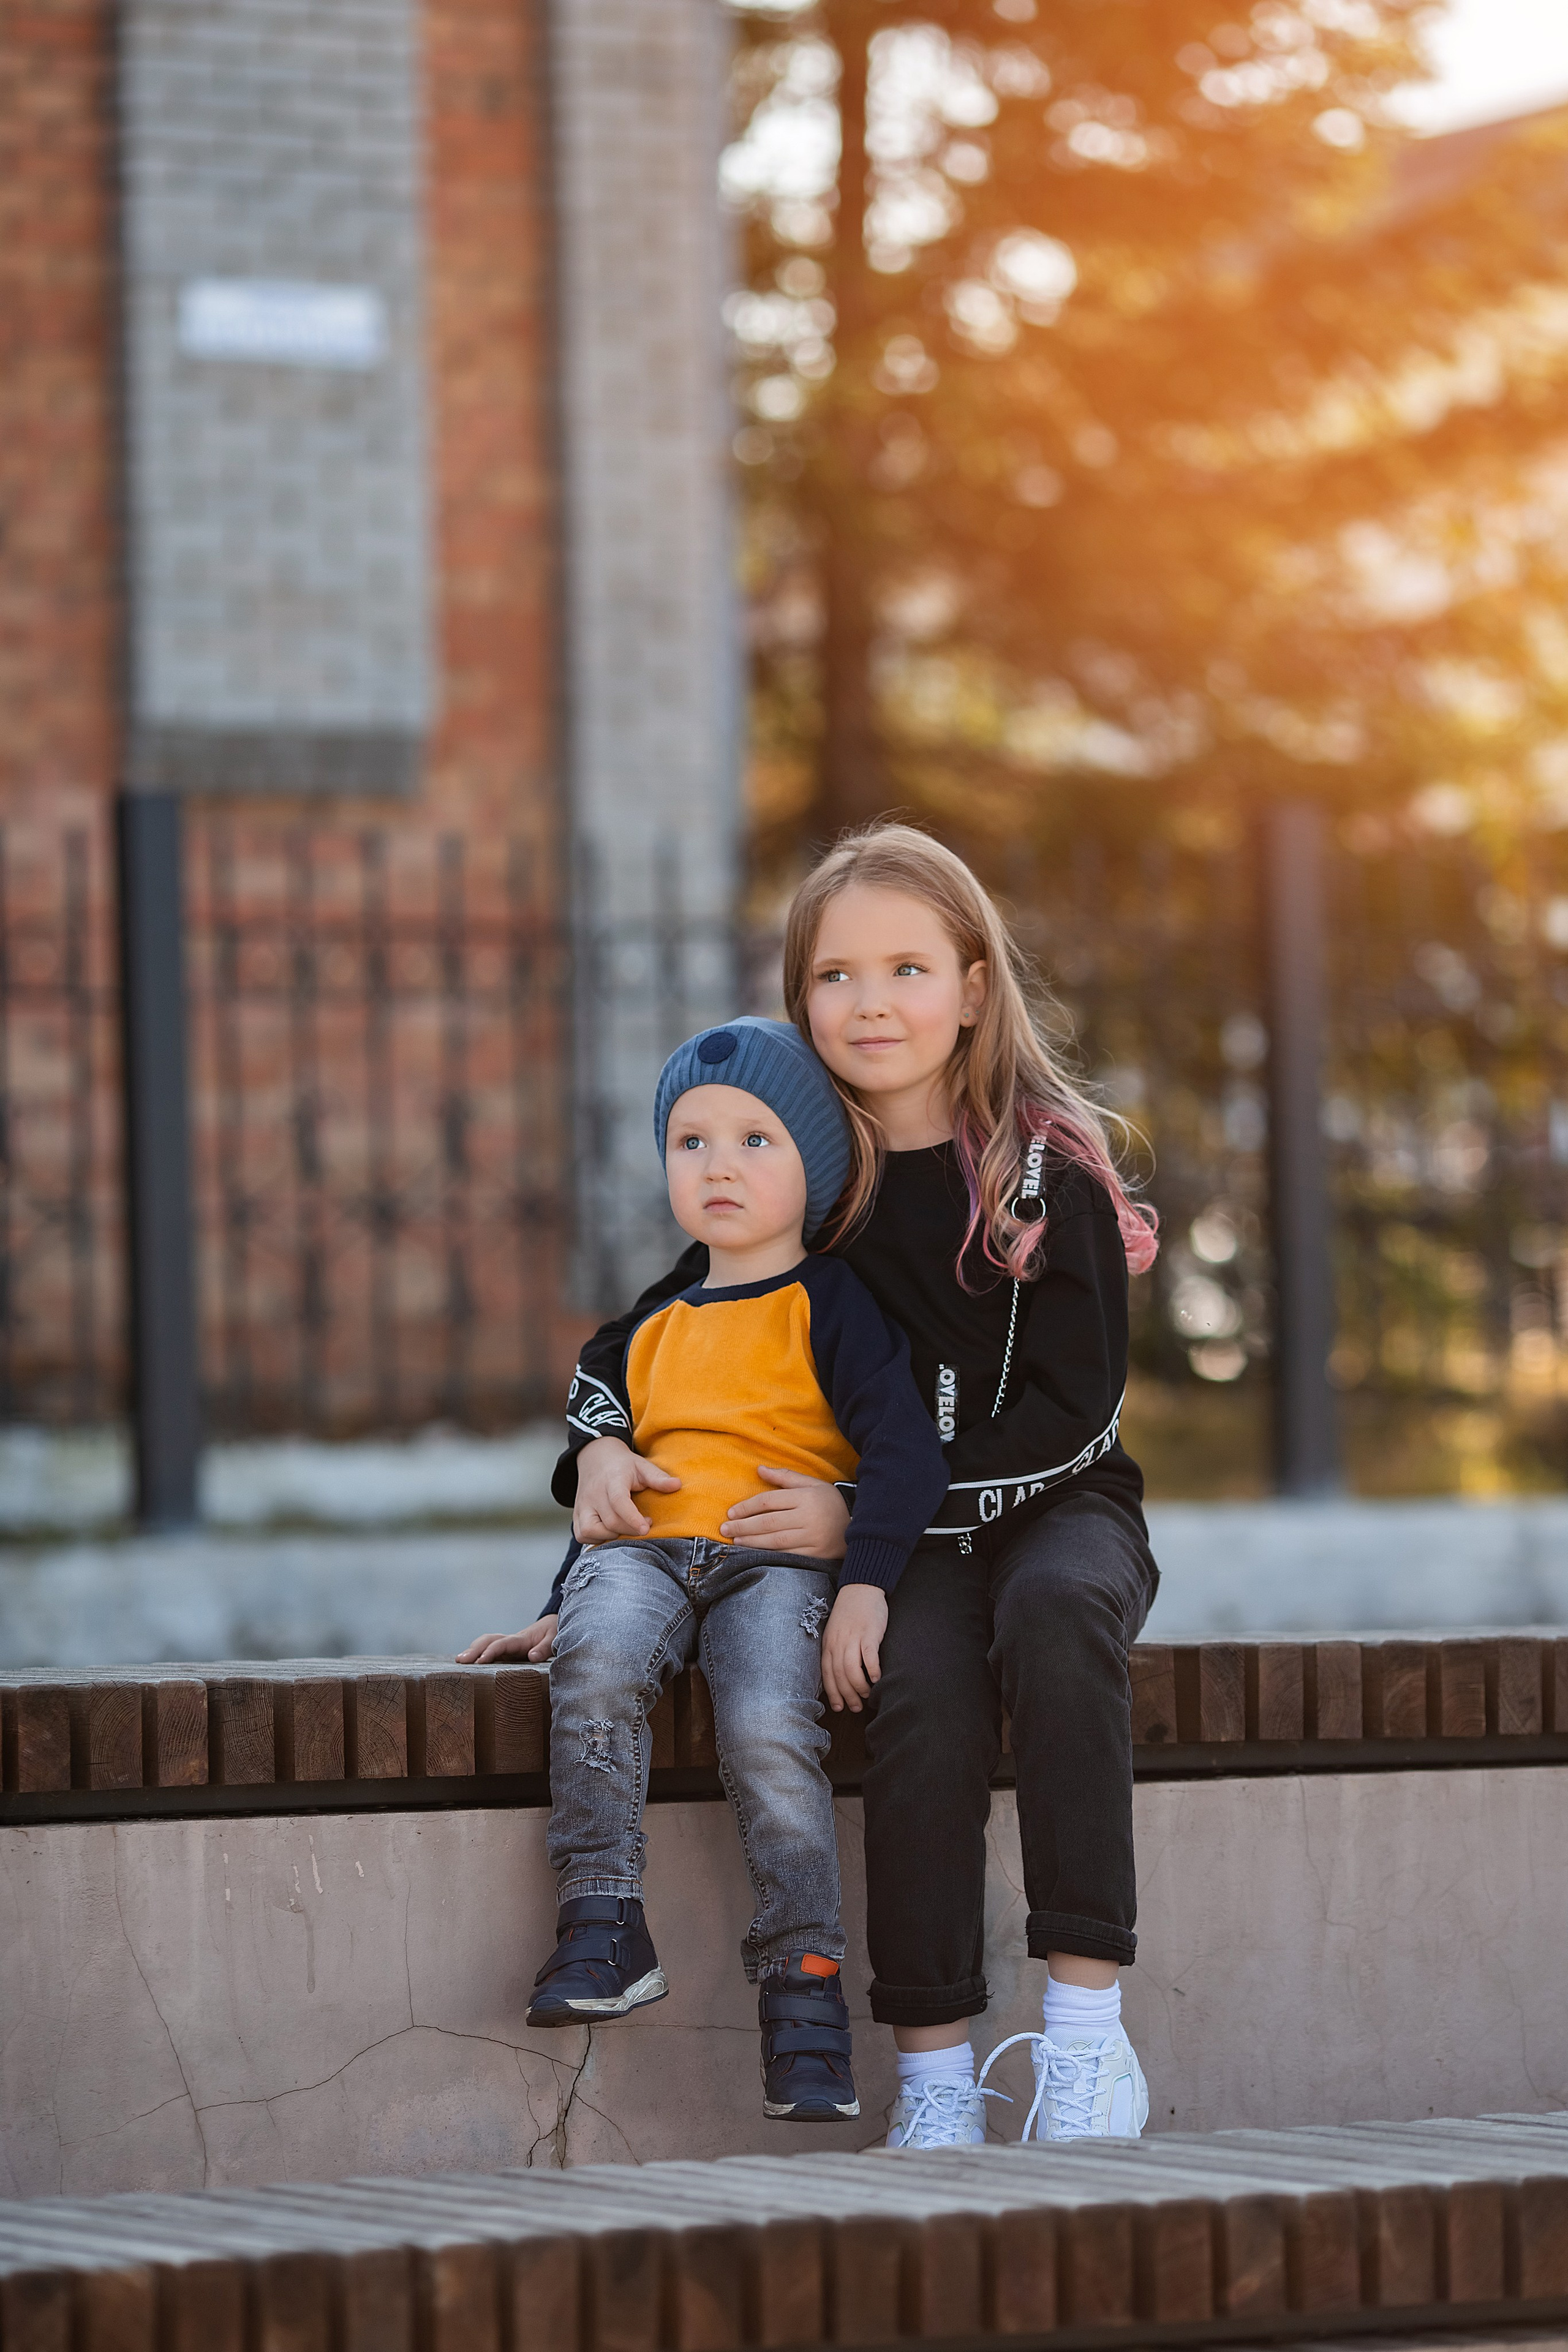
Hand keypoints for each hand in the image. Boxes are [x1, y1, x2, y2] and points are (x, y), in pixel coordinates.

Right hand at [457, 1615, 557, 1663]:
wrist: (552, 1626)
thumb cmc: (553, 1633)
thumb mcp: (554, 1639)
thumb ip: (545, 1648)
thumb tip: (532, 1656)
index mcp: (521, 1640)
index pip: (502, 1644)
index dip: (491, 1651)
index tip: (480, 1660)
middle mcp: (510, 1640)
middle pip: (488, 1641)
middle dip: (474, 1649)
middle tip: (461, 1661)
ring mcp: (506, 1645)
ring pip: (485, 1643)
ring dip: (472, 1650)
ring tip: (459, 1662)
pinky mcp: (506, 1651)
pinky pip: (488, 1649)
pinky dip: (475, 1653)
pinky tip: (466, 1662)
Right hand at [573, 1434, 679, 1542]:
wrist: (596, 1457)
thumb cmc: (623, 1465)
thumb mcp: (642, 1466)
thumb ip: (658, 1477)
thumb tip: (678, 1485)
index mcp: (612, 1480)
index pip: (618, 1501)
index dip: (632, 1518)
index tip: (647, 1527)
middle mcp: (594, 1494)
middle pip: (610, 1521)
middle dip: (630, 1529)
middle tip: (645, 1525)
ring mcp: (583, 1505)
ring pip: (591, 1530)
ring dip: (612, 1535)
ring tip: (626, 1528)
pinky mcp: (577, 1513)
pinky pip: (582, 1534)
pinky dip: (595, 1538)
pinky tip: (610, 1532)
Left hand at [719, 1466, 849, 1556]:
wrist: (858, 1526)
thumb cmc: (829, 1502)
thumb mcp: (811, 1484)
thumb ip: (785, 1477)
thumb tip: (759, 1469)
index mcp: (805, 1497)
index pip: (769, 1501)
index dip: (747, 1507)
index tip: (731, 1513)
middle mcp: (808, 1517)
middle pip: (768, 1522)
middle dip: (743, 1526)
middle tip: (725, 1529)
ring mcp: (812, 1537)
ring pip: (775, 1541)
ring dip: (751, 1542)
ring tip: (735, 1541)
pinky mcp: (815, 1554)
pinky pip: (787, 1555)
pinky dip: (768, 1554)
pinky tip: (754, 1553)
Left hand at [821, 1584, 887, 1713]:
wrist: (860, 1588)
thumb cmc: (849, 1613)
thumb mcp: (835, 1632)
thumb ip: (836, 1651)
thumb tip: (840, 1676)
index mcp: (829, 1644)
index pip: (827, 1674)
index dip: (832, 1693)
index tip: (838, 1707)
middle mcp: (838, 1643)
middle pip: (839, 1676)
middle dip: (847, 1695)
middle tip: (856, 1707)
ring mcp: (853, 1637)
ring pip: (852, 1670)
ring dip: (859, 1687)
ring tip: (867, 1695)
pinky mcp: (869, 1633)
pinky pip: (869, 1656)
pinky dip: (872, 1670)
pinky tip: (877, 1678)